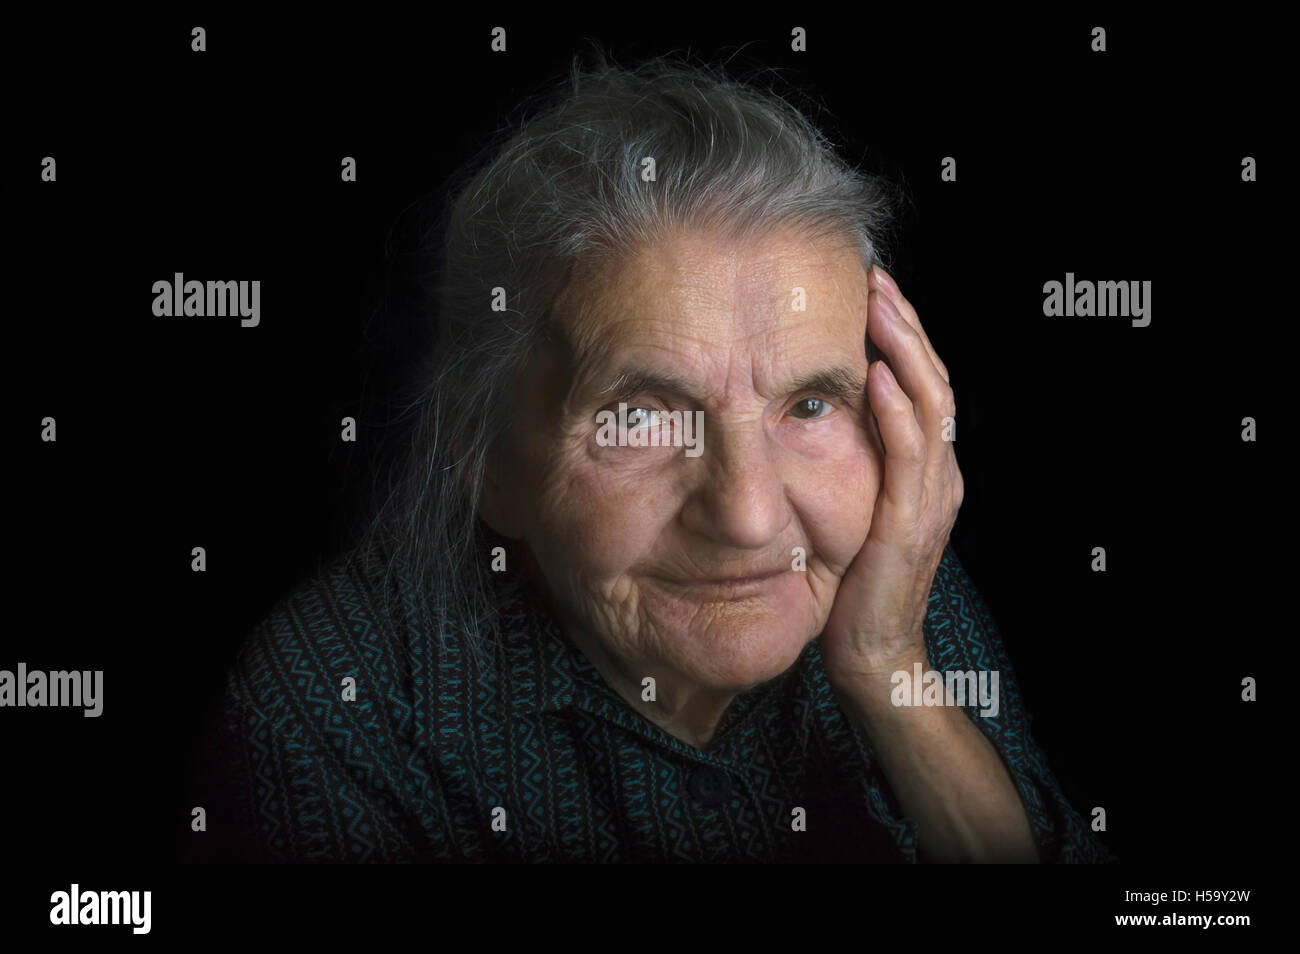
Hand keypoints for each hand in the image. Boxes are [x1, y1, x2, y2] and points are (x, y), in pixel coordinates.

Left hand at [820, 266, 962, 686]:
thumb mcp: (852, 509)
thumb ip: (849, 464)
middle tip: (875, 277)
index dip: (901, 335)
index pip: (920, 384)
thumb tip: (806, 413)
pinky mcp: (911, 520)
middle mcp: (940, 473)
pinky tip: (877, 374)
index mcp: (927, 468)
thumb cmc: (854, 583)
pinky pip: (910, 454)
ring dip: (904, 349)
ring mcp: (932, 495)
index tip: (871, 290)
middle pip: (932, 379)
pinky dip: (896, 410)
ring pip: (929, 403)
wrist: (873, 654)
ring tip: (879, 304)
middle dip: (904, 324)